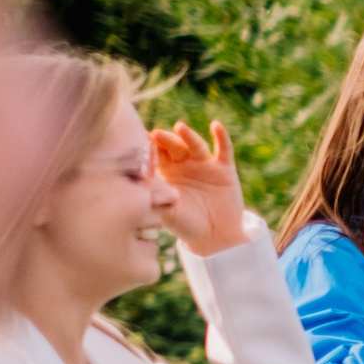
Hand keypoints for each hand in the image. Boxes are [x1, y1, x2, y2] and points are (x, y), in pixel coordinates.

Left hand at [149, 122, 248, 254]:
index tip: (139, 140)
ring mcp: (205, 165)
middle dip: (166, 140)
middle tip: (157, 135)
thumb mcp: (166, 213)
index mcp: (167, 173)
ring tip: (180, 128)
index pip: (156, 155)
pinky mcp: (224, 169)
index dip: (149, 147)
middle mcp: (184, 165)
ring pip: (195, 145)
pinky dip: (221, 137)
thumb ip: (155, 198)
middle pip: (174, 147)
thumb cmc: (185, 225)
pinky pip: (224, 149)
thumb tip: (140, 187)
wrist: (214, 237)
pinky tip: (216, 126)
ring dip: (188, 136)